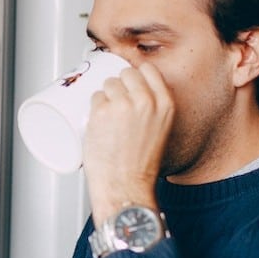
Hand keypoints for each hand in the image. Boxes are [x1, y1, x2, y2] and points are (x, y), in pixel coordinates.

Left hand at [83, 61, 173, 222]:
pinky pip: (95, 98)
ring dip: (104, 96)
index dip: (135, 75)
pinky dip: (93, 108)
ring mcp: (122, 104)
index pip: (148, 70)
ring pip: (108, 83)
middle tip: (114, 105)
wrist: (126, 186)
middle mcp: (146, 100)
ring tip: (107, 119)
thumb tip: (135, 97)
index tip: (128, 82)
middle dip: (118, 85)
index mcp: (165, 104)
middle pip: (126, 73)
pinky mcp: (102, 111)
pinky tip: (98, 123)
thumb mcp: (160, 132)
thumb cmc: (141, 167)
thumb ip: (153, 112)